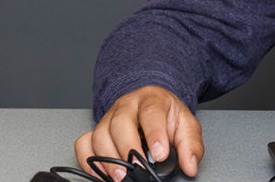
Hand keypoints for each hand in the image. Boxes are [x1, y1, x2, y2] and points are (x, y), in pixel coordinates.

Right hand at [75, 86, 202, 180]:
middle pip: (120, 122)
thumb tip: (189, 164)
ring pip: (100, 133)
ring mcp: (109, 117)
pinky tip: (101, 173)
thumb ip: (190, 145)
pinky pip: (84, 143)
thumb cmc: (166, 116)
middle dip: (127, 148)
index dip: (154, 134)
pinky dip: (89, 159)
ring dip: (108, 158)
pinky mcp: (96, 131)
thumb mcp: (186, 125)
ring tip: (120, 177)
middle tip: (137, 168)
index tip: (160, 154)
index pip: (151, 112)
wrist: (151, 105)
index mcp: (151, 100)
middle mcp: (126, 106)